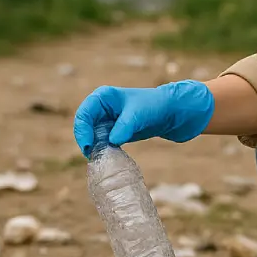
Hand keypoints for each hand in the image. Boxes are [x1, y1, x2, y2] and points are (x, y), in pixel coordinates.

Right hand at [73, 80, 214, 156]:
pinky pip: (103, 142)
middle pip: (85, 126)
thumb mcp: (139, 114)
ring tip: (101, 159)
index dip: (82, 130)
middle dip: (87, 141)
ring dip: (95, 147)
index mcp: (103, 97)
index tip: (89, 146)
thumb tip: (111, 141)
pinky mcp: (116, 132)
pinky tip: (109, 158)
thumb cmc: (156, 106)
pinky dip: (103, 150)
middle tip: (93, 157)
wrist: (174, 113)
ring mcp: (108, 120)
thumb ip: (125, 126)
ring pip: (93, 136)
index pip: (84, 114)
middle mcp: (102, 108)